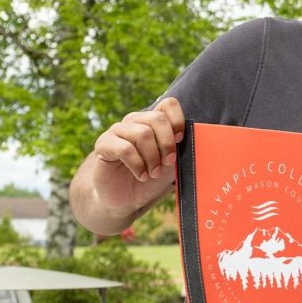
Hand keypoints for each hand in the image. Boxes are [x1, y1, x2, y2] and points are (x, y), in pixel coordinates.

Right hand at [88, 97, 184, 213]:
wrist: (124, 198)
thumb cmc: (151, 178)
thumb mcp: (171, 163)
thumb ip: (180, 149)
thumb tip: (198, 139)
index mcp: (153, 122)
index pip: (168, 104)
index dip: (177, 120)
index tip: (180, 140)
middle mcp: (135, 121)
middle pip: (157, 118)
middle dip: (167, 144)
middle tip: (168, 163)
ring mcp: (118, 131)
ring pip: (142, 133)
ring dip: (152, 158)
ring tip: (154, 173)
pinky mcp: (103, 144)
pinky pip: (124, 148)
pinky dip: (137, 165)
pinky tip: (142, 175)